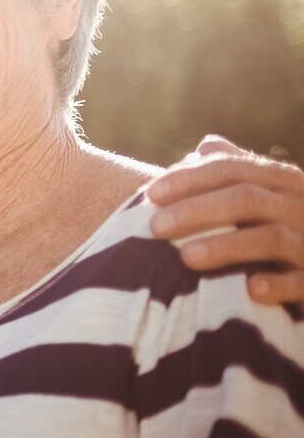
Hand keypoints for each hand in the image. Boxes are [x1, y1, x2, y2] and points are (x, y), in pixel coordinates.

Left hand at [148, 136, 303, 304]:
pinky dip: (279, 285)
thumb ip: (231, 173)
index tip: (151, 193)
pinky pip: (302, 281)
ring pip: (271, 237)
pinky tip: (251, 290)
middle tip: (156, 226)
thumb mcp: (259, 196)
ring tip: (186, 257)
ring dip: (227, 246)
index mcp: (280, 180)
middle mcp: (300, 206)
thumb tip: (201, 149)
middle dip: (197, 210)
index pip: (231, 169)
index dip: (189, 178)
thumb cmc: (275, 227)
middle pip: (247, 199)